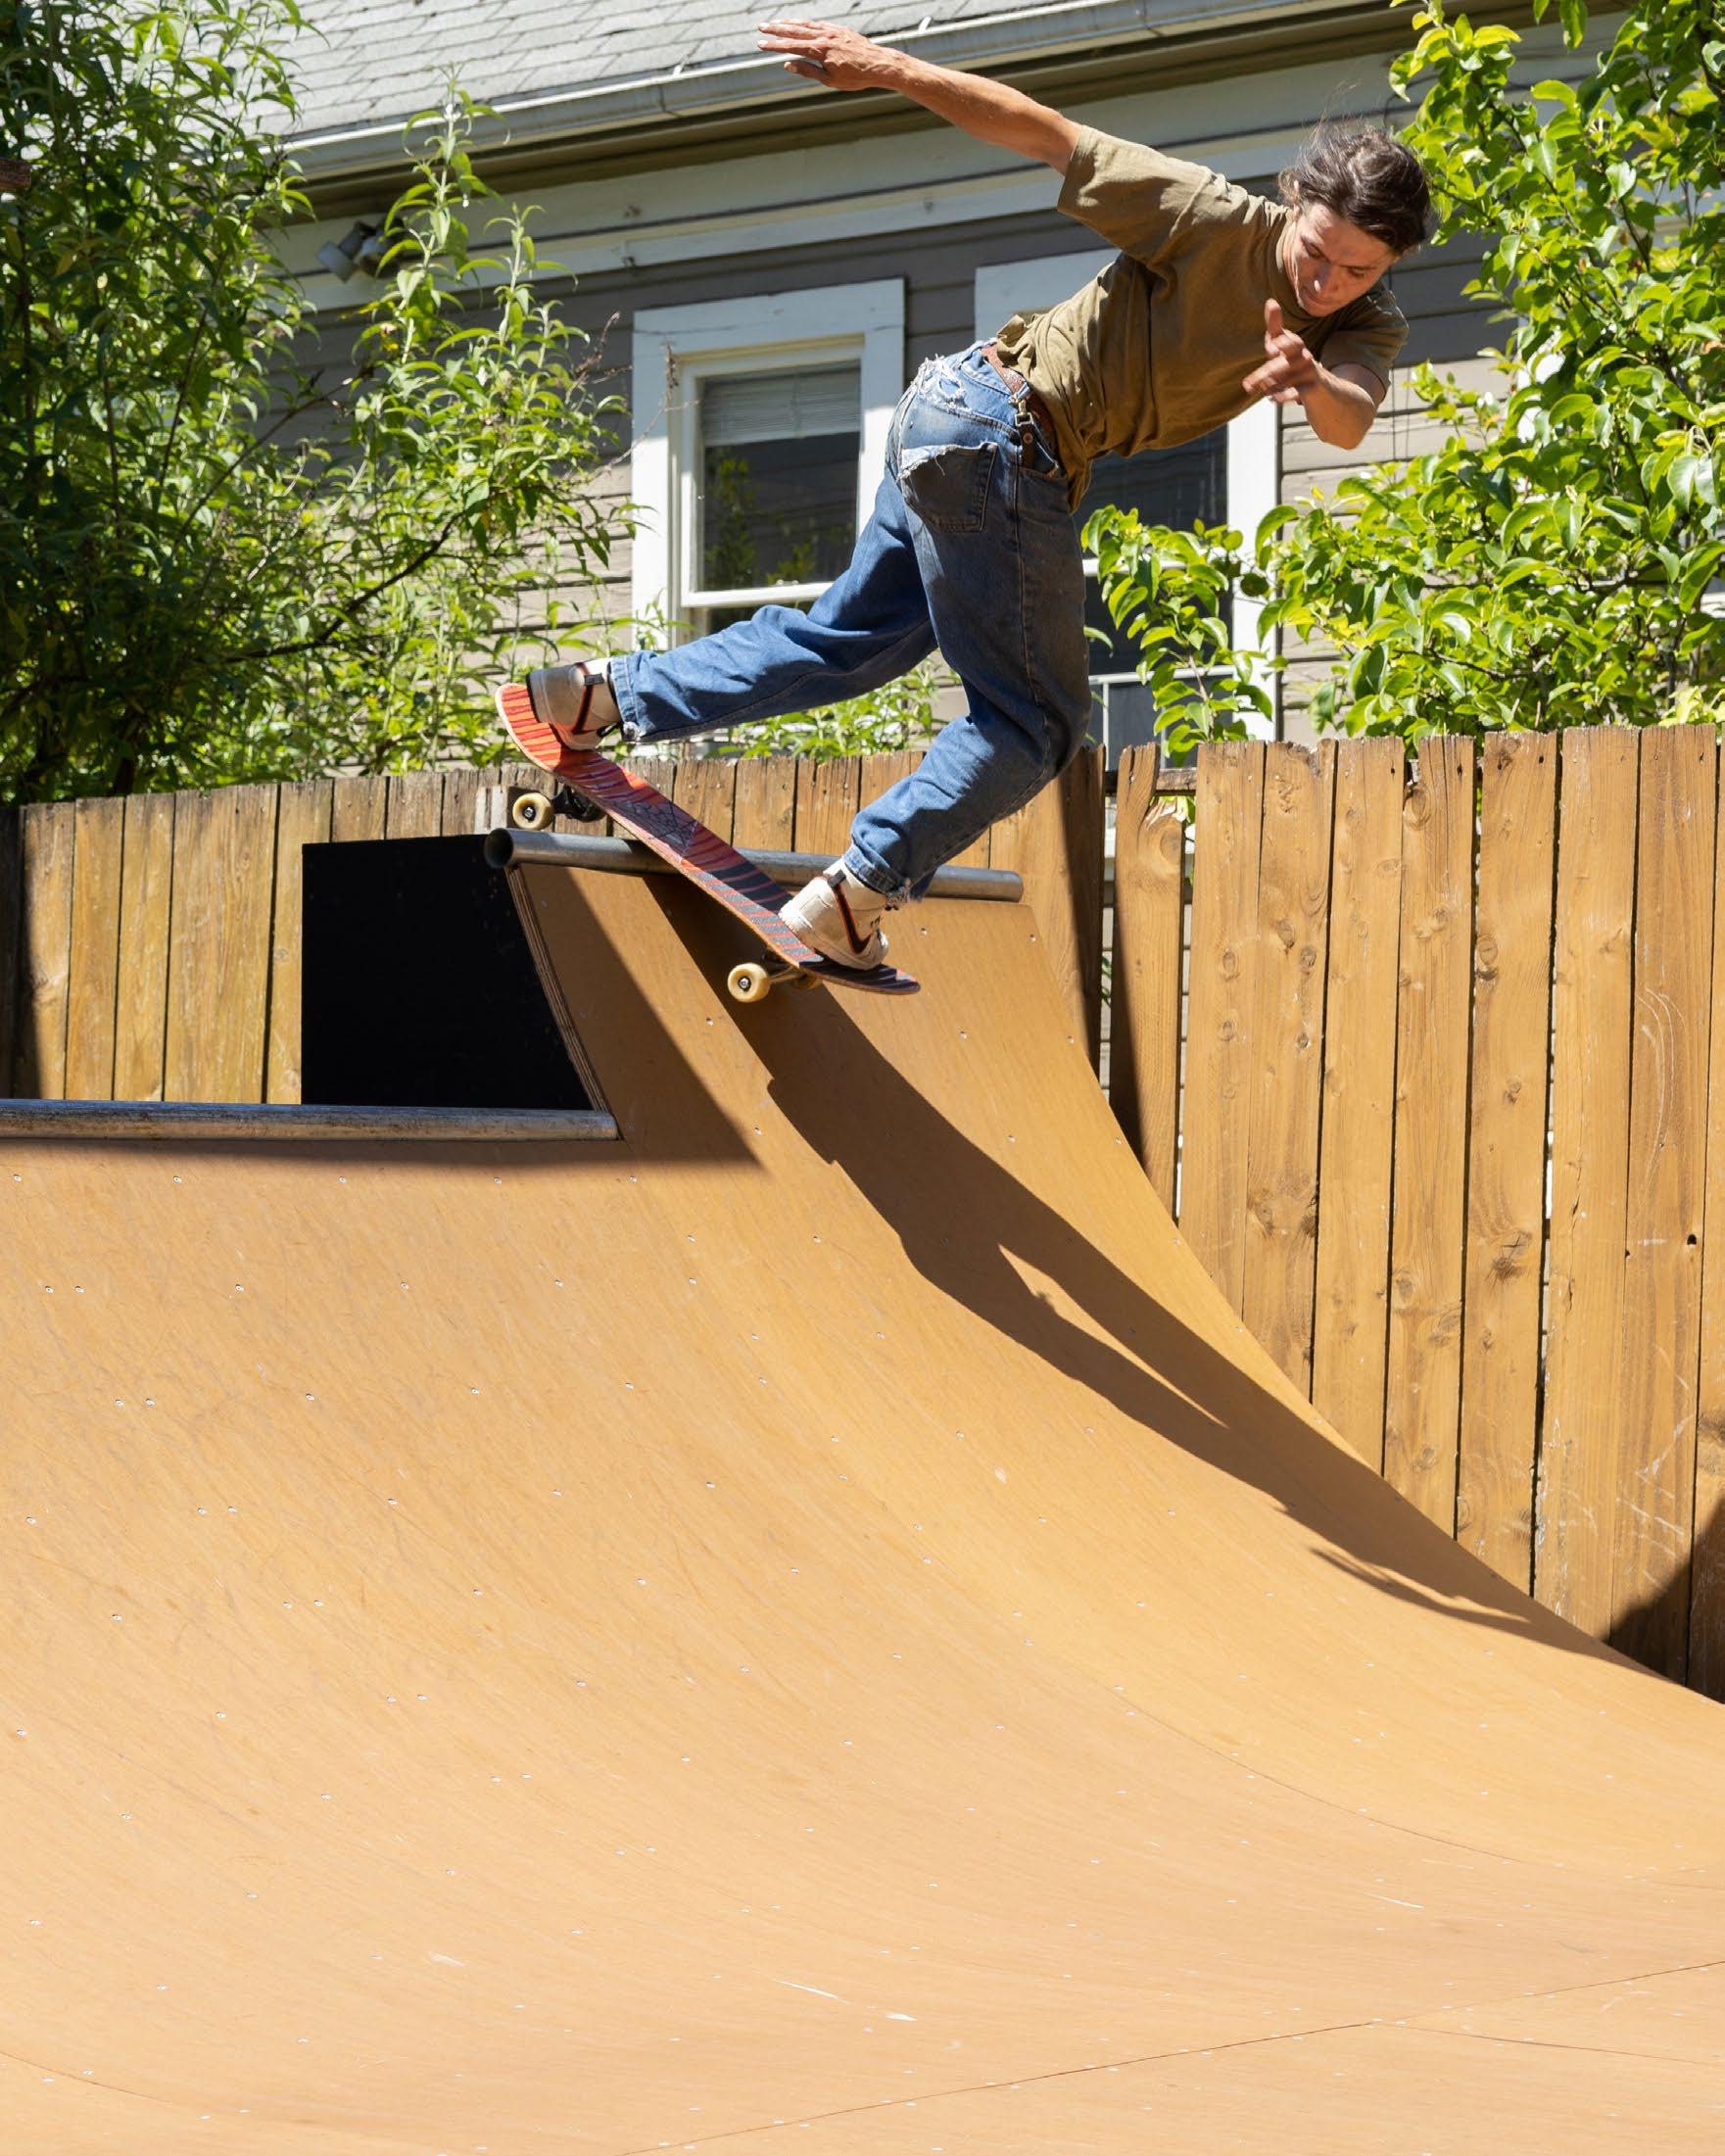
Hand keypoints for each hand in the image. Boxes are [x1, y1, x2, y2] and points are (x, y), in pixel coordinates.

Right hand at [756, 18, 896, 88]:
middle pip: (795, 30)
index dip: (774, 45)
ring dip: (789, 23)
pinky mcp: (840, 29)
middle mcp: (824, 36)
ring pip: (806, 24)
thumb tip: (787, 65)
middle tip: (761, 27)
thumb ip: (808, 71)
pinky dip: (807, 24)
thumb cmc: (856, 77)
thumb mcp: (830, 80)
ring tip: (776, 22)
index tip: (760, 43)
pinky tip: (801, 24)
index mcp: (820, 50)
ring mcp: (832, 31)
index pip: (791, 46)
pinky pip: (819, 24)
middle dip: (776, 28)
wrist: (879, 64)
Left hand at [1242, 299, 1320, 404]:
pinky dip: (1283, 396)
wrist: (1319, 387)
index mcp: (1295, 345)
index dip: (1282, 343)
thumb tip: (1271, 300)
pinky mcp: (1312, 389)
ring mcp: (1309, 373)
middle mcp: (1304, 357)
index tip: (1271, 349)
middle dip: (1266, 373)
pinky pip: (1297, 393)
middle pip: (1285, 363)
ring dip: (1272, 386)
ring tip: (1261, 392)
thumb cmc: (1293, 362)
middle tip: (1247, 385)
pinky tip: (1271, 399)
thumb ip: (1275, 326)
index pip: (1290, 341)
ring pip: (1289, 379)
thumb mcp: (1282, 344)